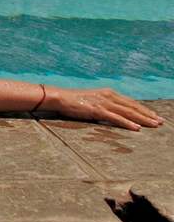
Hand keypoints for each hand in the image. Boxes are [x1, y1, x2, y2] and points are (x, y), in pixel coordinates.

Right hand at [47, 86, 163, 130]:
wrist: (60, 97)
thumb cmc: (74, 101)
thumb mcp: (93, 102)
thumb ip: (105, 106)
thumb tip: (115, 115)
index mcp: (108, 93)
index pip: (131, 103)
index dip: (144, 109)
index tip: (155, 116)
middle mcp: (108, 96)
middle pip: (133, 107)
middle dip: (148, 115)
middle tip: (161, 122)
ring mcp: (103, 102)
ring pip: (128, 112)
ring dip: (143, 119)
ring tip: (154, 125)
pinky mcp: (97, 109)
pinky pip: (116, 118)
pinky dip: (128, 123)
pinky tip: (137, 128)